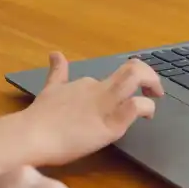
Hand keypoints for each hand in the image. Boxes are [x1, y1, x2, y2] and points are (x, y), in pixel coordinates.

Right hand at [22, 53, 162, 166]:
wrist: (32, 134)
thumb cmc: (39, 116)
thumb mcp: (50, 88)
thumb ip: (57, 72)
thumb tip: (55, 54)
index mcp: (87, 83)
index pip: (115, 76)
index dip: (130, 83)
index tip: (136, 90)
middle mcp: (98, 88)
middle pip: (131, 69)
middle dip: (150, 75)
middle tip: (155, 89)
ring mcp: (105, 105)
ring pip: (135, 79)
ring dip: (152, 84)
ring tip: (156, 98)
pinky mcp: (110, 125)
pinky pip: (134, 108)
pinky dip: (146, 108)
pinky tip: (147, 117)